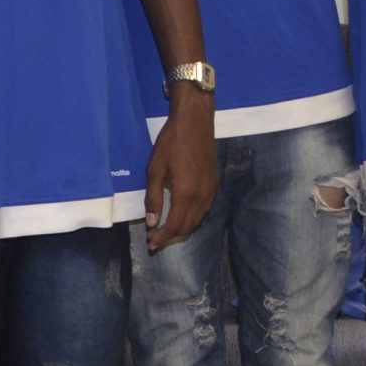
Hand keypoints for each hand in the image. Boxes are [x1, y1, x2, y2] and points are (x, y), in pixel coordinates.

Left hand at [143, 89, 216, 250]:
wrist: (195, 121)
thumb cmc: (171, 142)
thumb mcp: (154, 169)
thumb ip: (153, 198)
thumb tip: (151, 223)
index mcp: (186, 193)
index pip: (175, 225)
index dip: (162, 237)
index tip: (150, 243)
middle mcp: (202, 196)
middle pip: (188, 226)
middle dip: (171, 237)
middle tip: (155, 240)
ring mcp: (211, 190)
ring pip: (198, 219)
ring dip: (182, 228)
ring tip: (167, 230)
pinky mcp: (215, 183)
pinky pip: (205, 209)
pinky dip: (193, 218)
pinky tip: (182, 214)